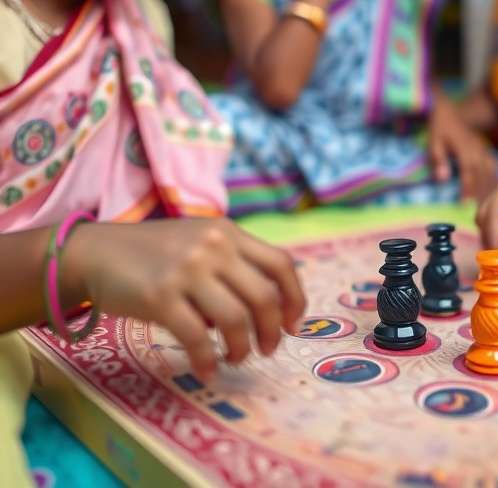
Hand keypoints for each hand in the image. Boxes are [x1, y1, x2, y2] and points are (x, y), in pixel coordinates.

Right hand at [63, 218, 305, 381]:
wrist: (96, 252)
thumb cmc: (155, 254)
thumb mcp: (201, 242)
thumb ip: (234, 264)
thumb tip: (270, 310)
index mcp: (228, 233)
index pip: (281, 265)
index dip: (295, 299)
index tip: (293, 326)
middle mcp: (213, 247)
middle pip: (264, 297)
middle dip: (272, 331)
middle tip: (268, 349)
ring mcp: (187, 270)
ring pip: (236, 319)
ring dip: (243, 348)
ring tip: (236, 357)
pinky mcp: (160, 296)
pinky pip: (197, 338)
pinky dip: (208, 360)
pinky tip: (208, 370)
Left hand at [428, 95, 497, 201]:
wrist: (449, 111)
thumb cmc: (439, 128)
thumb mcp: (434, 142)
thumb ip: (438, 160)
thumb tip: (443, 180)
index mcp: (465, 151)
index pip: (468, 174)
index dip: (467, 190)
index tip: (465, 205)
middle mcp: (478, 152)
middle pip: (482, 176)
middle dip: (480, 194)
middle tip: (478, 211)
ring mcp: (484, 150)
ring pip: (490, 172)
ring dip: (489, 188)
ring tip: (486, 204)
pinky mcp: (486, 150)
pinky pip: (494, 166)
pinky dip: (495, 178)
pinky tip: (494, 189)